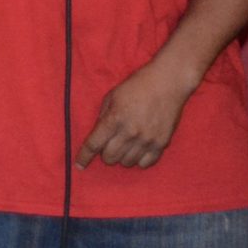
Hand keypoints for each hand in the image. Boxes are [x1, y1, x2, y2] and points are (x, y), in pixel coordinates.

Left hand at [75, 58, 197, 169]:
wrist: (168, 82)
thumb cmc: (136, 86)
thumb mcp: (112, 96)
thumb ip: (103, 117)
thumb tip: (98, 136)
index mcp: (114, 119)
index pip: (94, 144)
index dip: (84, 157)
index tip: (79, 165)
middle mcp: (130, 132)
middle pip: (110, 157)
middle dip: (104, 154)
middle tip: (108, 145)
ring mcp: (147, 139)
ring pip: (127, 163)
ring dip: (121, 157)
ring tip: (124, 146)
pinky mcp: (162, 142)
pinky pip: (146, 163)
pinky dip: (138, 160)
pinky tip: (136, 152)